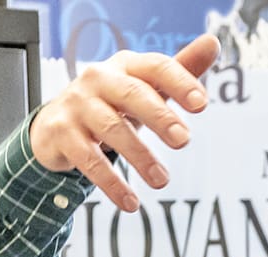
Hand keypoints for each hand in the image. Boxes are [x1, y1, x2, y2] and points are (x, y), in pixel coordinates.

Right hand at [29, 34, 218, 212]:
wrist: (55, 126)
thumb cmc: (110, 105)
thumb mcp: (144, 89)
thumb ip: (179, 70)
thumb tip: (213, 43)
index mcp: (125, 66)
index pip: (156, 67)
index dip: (180, 82)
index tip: (202, 104)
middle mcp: (98, 79)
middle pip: (132, 94)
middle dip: (160, 117)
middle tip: (184, 141)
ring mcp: (77, 105)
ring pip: (112, 129)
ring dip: (140, 157)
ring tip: (162, 181)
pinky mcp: (61, 134)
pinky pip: (89, 160)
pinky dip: (111, 183)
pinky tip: (130, 202)